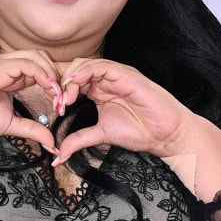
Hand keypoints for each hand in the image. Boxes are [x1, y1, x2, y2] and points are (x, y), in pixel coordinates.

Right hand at [0, 50, 61, 151]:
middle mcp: (6, 65)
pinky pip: (25, 65)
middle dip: (57, 77)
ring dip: (52, 76)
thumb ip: (32, 129)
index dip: (55, 84)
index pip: (40, 68)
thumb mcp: (10, 125)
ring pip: (36, 57)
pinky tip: (47, 92)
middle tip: (62, 101)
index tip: (61, 106)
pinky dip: (41, 76)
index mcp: (9, 75)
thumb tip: (52, 143)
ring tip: (56, 98)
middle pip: (42, 57)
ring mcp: (0, 64)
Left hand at [54, 58, 194, 163]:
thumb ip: (78, 140)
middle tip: (58, 103)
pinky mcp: (126, 74)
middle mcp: (106, 80)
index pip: (73, 81)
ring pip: (85, 64)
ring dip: (71, 79)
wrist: (165, 135)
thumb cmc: (139, 131)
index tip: (55, 109)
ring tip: (67, 98)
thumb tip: (58, 155)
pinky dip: (85, 73)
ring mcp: (116, 75)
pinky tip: (77, 85)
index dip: (60, 92)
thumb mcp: (100, 135)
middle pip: (75, 69)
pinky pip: (102, 66)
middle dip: (62, 84)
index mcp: (99, 90)